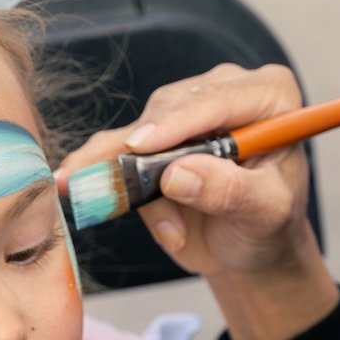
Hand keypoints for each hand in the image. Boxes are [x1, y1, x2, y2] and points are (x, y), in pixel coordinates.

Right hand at [55, 63, 337, 339]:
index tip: (142, 146)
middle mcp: (225, 91)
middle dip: (146, 157)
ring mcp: (184, 111)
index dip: (177, 122)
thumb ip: (229, 191)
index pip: (218, 99)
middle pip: (171, 109)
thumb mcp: (266, 213)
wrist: (247, 248)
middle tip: (132, 197)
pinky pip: (115, 147)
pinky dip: (94, 166)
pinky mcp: (151, 136)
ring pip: (138, 133)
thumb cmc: (269, 226)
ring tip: (112, 209)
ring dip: (127, 178)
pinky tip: (70, 179)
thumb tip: (179, 175)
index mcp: (269, 94)